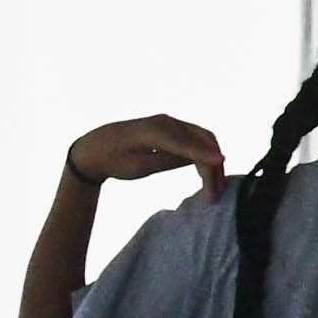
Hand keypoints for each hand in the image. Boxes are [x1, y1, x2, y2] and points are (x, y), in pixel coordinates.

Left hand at [68, 115, 226, 201]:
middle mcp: (166, 122)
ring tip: (216, 188)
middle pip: (201, 140)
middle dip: (213, 166)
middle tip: (216, 195)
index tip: (222, 163)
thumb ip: (167, 161)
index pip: (186, 143)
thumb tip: (197, 160)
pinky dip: (204, 155)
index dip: (205, 154)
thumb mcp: (137, 166)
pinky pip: (195, 140)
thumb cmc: (113, 159)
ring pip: (202, 140)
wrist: (95, 148)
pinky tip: (208, 175)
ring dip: (212, 161)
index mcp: (154, 131)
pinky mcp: (172, 130)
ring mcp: (170, 123)